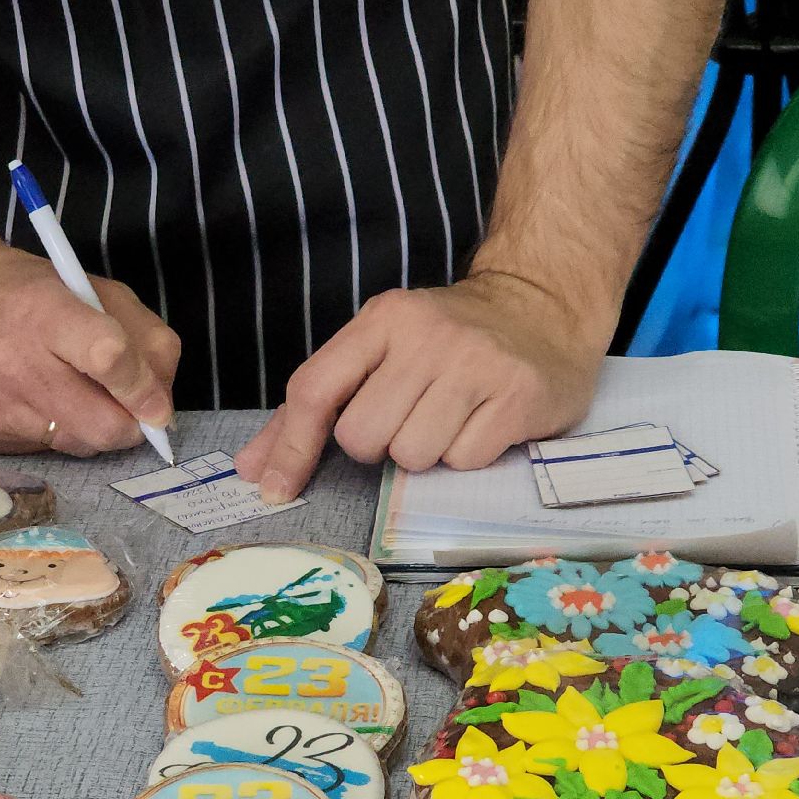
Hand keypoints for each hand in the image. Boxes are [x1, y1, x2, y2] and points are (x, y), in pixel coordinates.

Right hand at [0, 238, 179, 454]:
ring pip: (77, 445)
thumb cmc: (22, 292)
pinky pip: (42, 451)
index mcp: (45, 311)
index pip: (110, 357)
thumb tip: (162, 401)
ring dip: (90, 428)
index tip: (158, 407)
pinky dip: (53, 433)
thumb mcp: (90, 289)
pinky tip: (32, 401)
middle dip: (128, 425)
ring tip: (70, 393)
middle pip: (101, 425)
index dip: (144, 389)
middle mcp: (13, 361)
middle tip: (126, 410)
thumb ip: (142, 335)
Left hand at [235, 271, 606, 502]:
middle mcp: (426, 335)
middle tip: (410, 419)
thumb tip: (253, 468)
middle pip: (362, 436)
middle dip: (379, 446)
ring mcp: (475, 363)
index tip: (274, 490)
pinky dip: (468, 455)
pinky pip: (464, 461)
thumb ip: (314, 406)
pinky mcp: (518, 394)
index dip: (291, 447)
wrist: (545, 308)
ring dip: (427, 454)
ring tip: (451, 418)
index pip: (314, 388)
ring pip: (412, 456)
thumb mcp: (379, 350)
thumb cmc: (449, 340)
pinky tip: (484, 423)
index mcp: (382, 320)